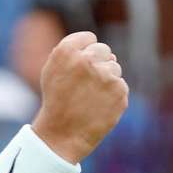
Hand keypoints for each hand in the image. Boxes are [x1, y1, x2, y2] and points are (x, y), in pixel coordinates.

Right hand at [31, 32, 128, 162]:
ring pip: (114, 68)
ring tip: (90, 97)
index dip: (86, 51)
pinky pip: (120, 86)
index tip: (81, 65)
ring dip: (106, 79)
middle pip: (104, 50)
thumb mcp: (52, 71)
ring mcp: (106, 75)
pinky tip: (99, 106)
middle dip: (98, 63)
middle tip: (87, 83)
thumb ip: (70, 52)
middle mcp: (87, 60)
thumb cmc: (56, 101)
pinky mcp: (119, 91)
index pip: (89, 38)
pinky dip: (113, 95)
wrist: (62, 134)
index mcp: (67, 51)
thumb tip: (92, 43)